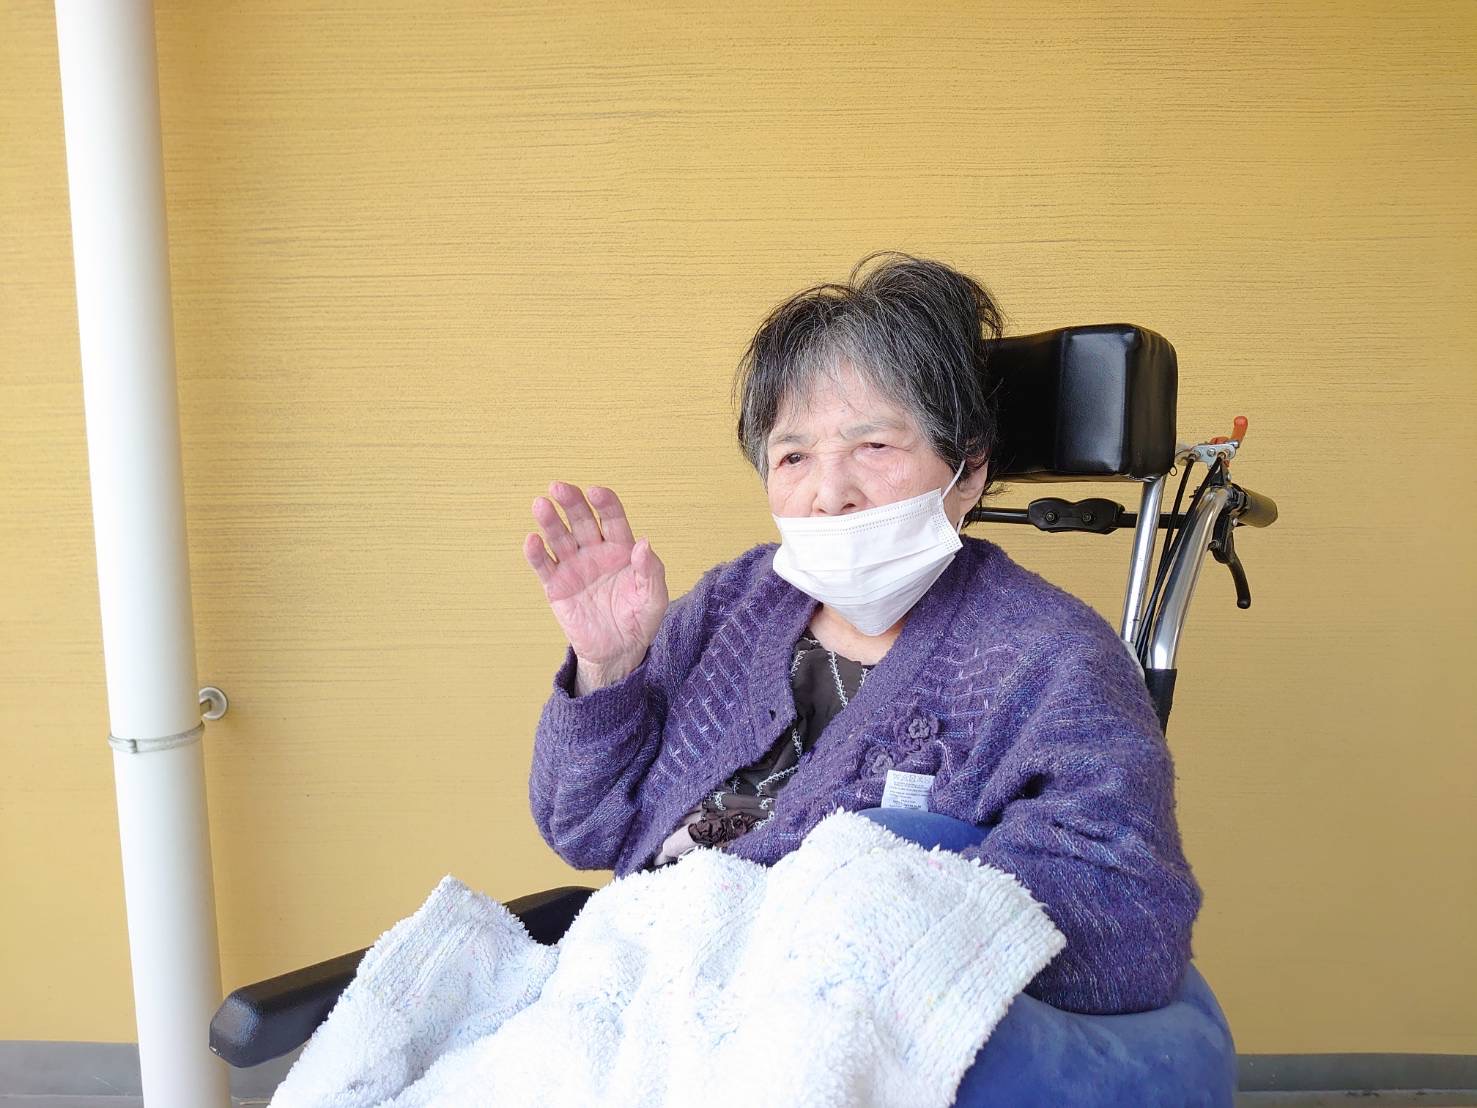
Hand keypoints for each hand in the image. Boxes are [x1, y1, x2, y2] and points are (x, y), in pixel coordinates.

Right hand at [523, 482, 668, 676]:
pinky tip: (532, 540)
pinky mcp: (556, 586)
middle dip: (571, 503)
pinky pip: (544, 566)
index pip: (612, 518)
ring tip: (541, 505)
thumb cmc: (638, 620)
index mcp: (621, 549)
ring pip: (560, 538)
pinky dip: (536, 553)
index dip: (605, 503)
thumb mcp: (653, 598)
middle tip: (559, 487)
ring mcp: (574, 567)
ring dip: (550, 522)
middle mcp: (595, 552)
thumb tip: (644, 544)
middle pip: (582, 521)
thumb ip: (651, 571)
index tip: (596, 492)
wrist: (617, 651)